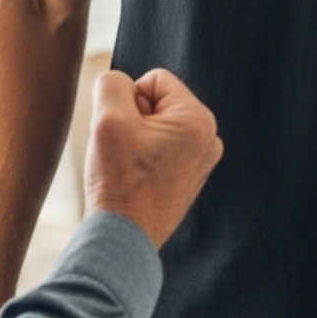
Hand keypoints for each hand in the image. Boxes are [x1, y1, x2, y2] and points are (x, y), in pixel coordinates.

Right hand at [83, 68, 222, 248]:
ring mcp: (201, 161)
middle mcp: (209, 139)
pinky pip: (159, 148)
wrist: (122, 238)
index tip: (123, 132)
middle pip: (157, 102)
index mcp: (199, 120)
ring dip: (135, 138)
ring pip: (155, 125)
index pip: (153, 79)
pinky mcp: (188, 178)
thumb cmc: (118, 180)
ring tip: (128, 166)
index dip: (128, 100)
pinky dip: (142, 157)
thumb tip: (121, 85)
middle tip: (124, 151)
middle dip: (133, 119)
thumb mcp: (107, 117)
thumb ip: (113, 83)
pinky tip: (135, 179)